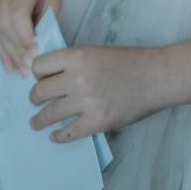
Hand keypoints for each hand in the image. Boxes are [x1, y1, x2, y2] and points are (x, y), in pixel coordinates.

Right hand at [0, 0, 62, 73]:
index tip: (33, 57)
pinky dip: (0, 48)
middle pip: (4, 24)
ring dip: (7, 53)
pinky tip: (8, 63)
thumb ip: (44, 24)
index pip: (17, 15)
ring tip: (18, 69)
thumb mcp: (53, 3)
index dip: (24, 38)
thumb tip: (35, 52)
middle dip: (16, 50)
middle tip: (26, 69)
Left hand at [28, 45, 166, 142]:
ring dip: (39, 120)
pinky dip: (59, 136)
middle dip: (35, 98)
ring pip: (50, 114)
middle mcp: (77, 78)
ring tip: (35, 123)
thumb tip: (49, 76)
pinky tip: (55, 136)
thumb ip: (72, 63)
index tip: (40, 80)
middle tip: (35, 102)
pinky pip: (69, 133)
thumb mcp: (94, 52)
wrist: (155, 78)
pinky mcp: (98, 122)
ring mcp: (87, 102)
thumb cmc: (127, 62)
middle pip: (41, 91)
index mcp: (76, 57)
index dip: (37, 74)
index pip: (39, 66)